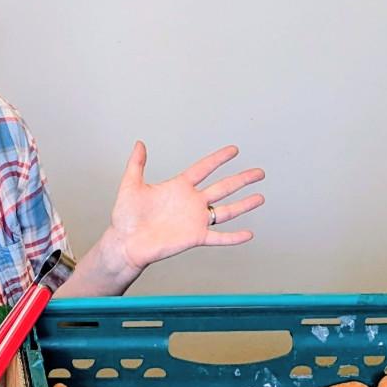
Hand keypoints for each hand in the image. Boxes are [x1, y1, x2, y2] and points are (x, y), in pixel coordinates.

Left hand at [108, 142, 264, 274]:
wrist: (126, 242)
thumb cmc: (126, 217)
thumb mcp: (131, 185)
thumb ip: (137, 164)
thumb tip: (139, 144)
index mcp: (179, 187)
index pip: (204, 169)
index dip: (218, 159)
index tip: (234, 150)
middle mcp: (191, 202)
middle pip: (223, 187)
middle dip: (242, 180)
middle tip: (259, 172)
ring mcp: (195, 220)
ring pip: (226, 210)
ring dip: (244, 204)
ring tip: (260, 198)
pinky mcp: (195, 237)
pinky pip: (219, 237)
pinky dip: (234, 237)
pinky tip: (249, 234)